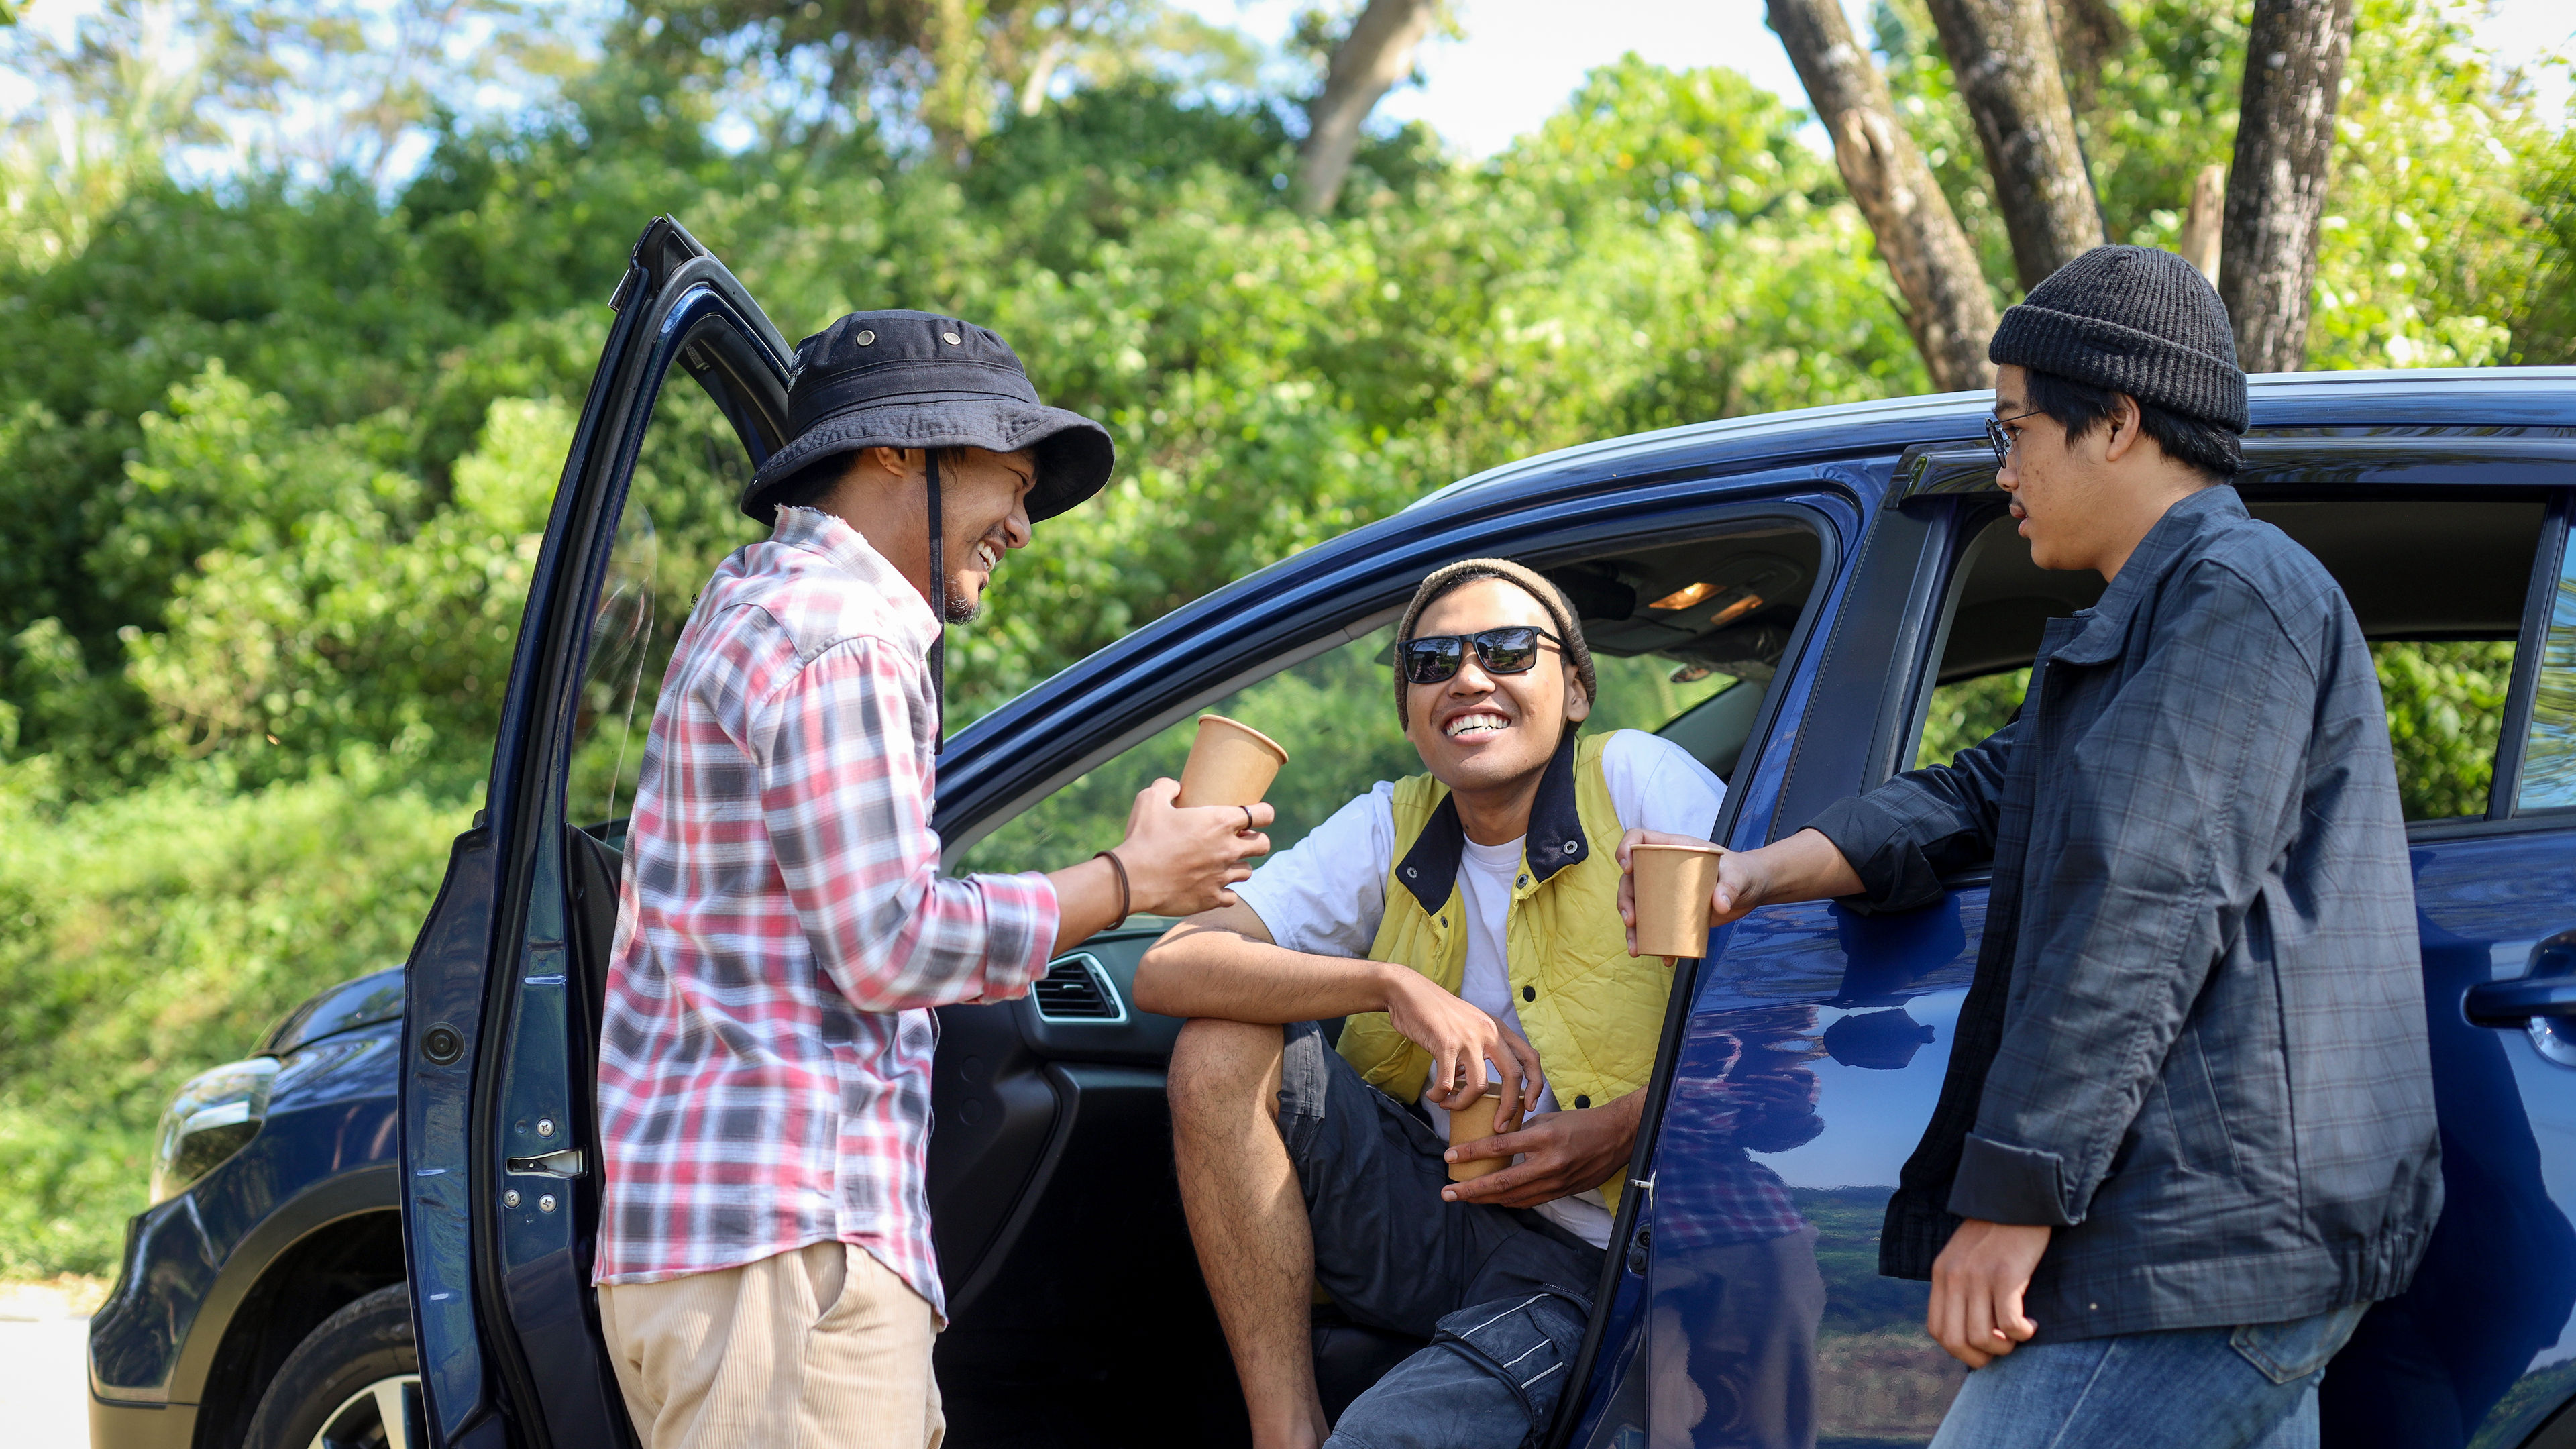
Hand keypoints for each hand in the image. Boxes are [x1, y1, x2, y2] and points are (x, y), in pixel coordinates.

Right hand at [1115, 779, 1272, 916]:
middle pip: (1263, 845)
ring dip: (1238, 867)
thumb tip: (1175, 786)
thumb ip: (1167, 787)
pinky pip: (1232, 898)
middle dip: (1255, 842)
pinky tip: (1211, 887)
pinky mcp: (1212, 899)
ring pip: (1248, 872)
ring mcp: (1222, 876)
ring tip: (1221, 864)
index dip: (1263, 814)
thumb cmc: (1143, 837)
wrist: (1132, 878)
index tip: (1256, 816)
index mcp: (1219, 821)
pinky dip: (1224, 893)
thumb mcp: (1150, 800)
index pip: (1263, 815)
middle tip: (1239, 841)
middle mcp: (1227, 849)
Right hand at [1383, 972, 1544, 1116]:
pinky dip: (1440, 1096)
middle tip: (1499, 1126)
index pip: (1530, 1057)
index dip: (1536, 1084)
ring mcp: (1468, 1038)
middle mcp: (1488, 1032)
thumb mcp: (1469, 1024)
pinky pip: (1447, 1083)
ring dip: (1464, 1104)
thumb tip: (1476, 1083)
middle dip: (1509, 1107)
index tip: (1528, 1105)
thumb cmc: (1436, 1012)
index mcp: (1497, 1028)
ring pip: (1479, 1086)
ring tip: (1450, 1105)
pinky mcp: (1445, 1044)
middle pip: (1514, 1076)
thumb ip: (1479, 1049)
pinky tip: (1434, 1095)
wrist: (1408, 992)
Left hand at [1440, 1091, 1642, 1208]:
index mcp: (1543, 1137)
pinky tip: (1491, 1199)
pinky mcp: (1561, 1193)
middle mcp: (1548, 1163)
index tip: (1449, 1156)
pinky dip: (1507, 1201)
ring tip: (1463, 1197)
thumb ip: (1521, 1132)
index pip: (1499, 1146)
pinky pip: (1528, 1201)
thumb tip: (1495, 1140)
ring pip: (1513, 1197)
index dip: (1471, 1153)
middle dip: (1470, 1190)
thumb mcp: (1548, 1119)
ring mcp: (1555, 1182)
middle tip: (1447, 1193)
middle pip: (1502, 1181)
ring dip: (1485, 1199)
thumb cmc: (1580, 1123)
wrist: (1615, 1138)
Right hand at [1615, 829, 1823, 955]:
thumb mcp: (1738, 876)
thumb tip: (1720, 905)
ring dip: (1633, 929)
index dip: (1626, 848)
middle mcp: (1663, 868)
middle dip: (1625, 900)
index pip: (1639, 839)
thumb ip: (1731, 886)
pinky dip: (1656, 943)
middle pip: (1631, 879)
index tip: (1628, 867)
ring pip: (1638, 906)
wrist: (1751, 890)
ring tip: (1637, 948)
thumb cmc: (1743, 873)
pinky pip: (1656, 926)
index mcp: (1673, 849)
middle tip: (1632, 920)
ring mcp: (1665, 891)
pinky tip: (1663, 958)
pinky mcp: (1674, 912)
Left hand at [1926, 1219, 2049, 1367]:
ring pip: (1982, 1336)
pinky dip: (2021, 1333)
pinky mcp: (2006, 1274)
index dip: (1959, 1351)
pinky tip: (2032, 1325)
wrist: (2018, 1196)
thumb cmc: (1998, 1231)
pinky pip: (2009, 1323)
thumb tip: (1970, 1330)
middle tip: (2002, 1349)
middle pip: (1955, 1340)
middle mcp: (1954, 1277)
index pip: (1937, 1330)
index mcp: (1942, 1274)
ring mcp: (1978, 1276)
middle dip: (1980, 1357)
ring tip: (2019, 1334)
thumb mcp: (1966, 1256)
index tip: (1982, 1350)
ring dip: (2004, 1346)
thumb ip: (1961, 1286)